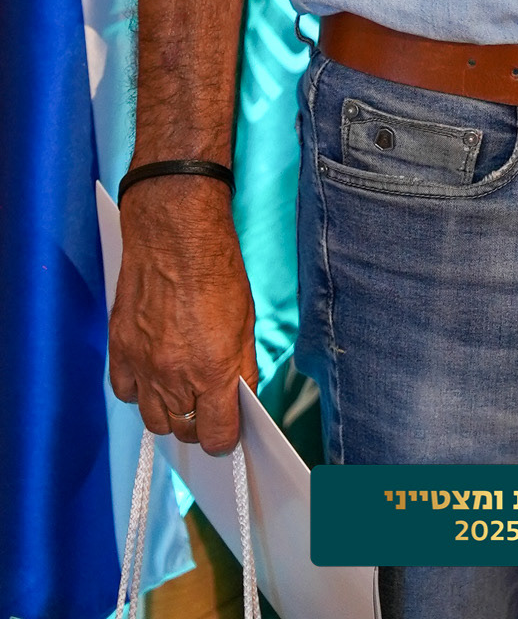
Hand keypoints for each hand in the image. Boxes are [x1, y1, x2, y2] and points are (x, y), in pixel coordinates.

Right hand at [108, 179, 256, 455]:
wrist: (174, 232)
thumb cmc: (216, 267)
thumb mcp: (245, 320)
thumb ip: (240, 368)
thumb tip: (239, 399)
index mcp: (213, 369)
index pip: (216, 435)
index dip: (225, 439)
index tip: (228, 432)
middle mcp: (174, 374)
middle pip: (184, 429)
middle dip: (199, 424)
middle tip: (208, 407)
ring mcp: (142, 364)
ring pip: (154, 419)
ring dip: (170, 412)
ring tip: (183, 391)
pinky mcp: (120, 349)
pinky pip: (126, 393)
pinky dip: (141, 390)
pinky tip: (154, 374)